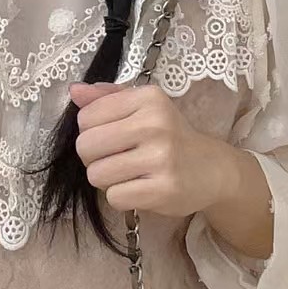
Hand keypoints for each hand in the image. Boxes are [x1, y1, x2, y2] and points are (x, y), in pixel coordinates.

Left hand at [70, 81, 238, 216]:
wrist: (213, 169)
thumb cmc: (171, 135)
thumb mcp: (145, 107)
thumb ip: (107, 98)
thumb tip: (74, 90)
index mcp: (148, 98)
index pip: (86, 116)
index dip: (90, 131)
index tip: (111, 137)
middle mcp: (155, 123)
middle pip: (85, 146)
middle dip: (93, 158)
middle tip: (115, 158)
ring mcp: (160, 158)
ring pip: (96, 174)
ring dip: (107, 179)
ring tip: (128, 174)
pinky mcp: (163, 189)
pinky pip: (114, 197)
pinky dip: (121, 196)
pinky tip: (139, 188)